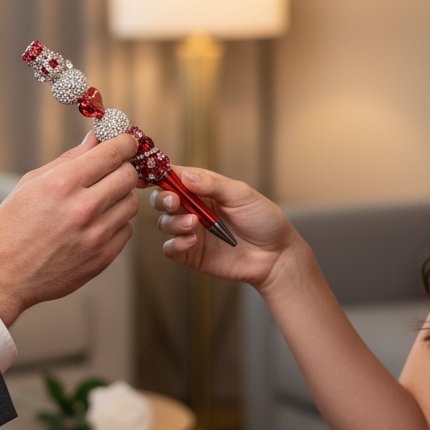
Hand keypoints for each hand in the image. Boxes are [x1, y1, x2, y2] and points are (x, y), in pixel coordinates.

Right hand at [0, 132, 139, 325]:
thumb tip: (96, 138)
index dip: (125, 143)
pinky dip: (117, 222)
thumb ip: (69, 158)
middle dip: (124, 167)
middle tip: (112, 170)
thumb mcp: (32, 183)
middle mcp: (84, 208)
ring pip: (132, 202)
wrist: (5, 275)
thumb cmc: (12, 227)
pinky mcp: (103, 257)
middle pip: (128, 176)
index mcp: (63, 184)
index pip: (112, 153)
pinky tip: (96, 224)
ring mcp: (96, 235)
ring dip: (120, 196)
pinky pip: (127, 229)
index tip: (126, 142)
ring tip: (99, 200)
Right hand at [152, 168, 303, 292]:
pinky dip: (176, 244)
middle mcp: (193, 208)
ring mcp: (191, 232)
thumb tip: (185, 175)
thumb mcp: (241, 195)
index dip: (159, 174)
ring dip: (173, 222)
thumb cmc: (263, 220)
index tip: (154, 175)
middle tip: (175, 202)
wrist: (275, 256)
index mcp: (204, 188)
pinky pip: (170, 249)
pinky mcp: (191, 254)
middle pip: (162, 199)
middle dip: (162, 199)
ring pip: (164, 223)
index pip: (175, 176)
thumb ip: (212, 184)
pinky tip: (193, 241)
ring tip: (193, 224)